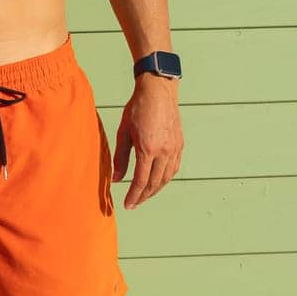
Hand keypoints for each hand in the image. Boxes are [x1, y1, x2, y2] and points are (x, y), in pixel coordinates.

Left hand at [112, 75, 182, 209]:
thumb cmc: (138, 107)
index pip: (141, 181)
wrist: (158, 90)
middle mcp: (164, 151)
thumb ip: (120, 157)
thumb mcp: (123, 131)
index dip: (133, 196)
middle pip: (155, 183)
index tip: (127, 205)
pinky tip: (157, 180)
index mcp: (148, 149)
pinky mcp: (179, 144)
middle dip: (144, 196)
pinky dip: (165, 178)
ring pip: (166, 178)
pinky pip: (174, 168)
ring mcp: (174, 148)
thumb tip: (116, 179)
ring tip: (144, 195)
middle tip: (134, 203)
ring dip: (155, 190)